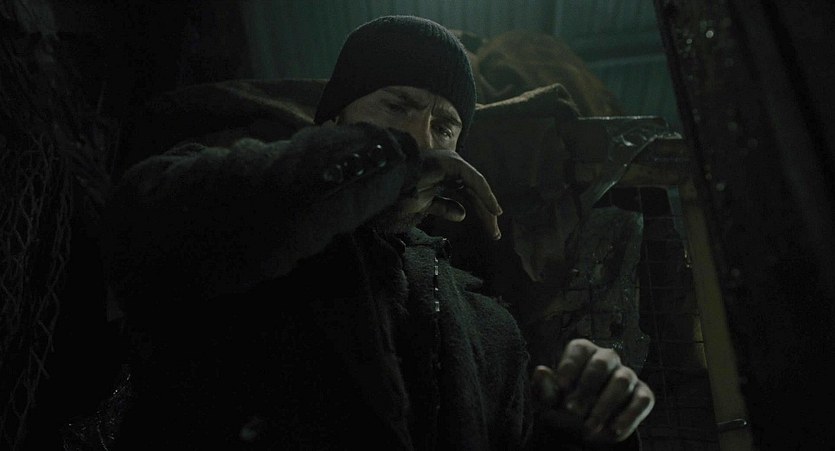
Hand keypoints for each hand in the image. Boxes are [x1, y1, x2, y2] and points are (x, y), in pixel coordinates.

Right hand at [402, 147, 502, 238]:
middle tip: (495, 234)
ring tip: (495, 225)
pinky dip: (485, 194)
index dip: (479, 211)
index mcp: (443, 174)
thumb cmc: (400, 194)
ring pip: (476, 186)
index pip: (467, 193)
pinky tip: (493, 209)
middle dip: (485, 213)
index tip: (490, 230)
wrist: (386, 186)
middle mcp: (450, 165)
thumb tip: (462, 214)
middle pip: (474, 191)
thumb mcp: (425, 205)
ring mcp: (451, 161)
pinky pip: (474, 180)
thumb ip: (444, 207)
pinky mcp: (453, 162)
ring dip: (487, 206)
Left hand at [530, 338, 654, 443]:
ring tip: (588, 428)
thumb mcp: (549, 400)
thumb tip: (540, 371)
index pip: (579, 349)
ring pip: (622, 381)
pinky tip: (613, 431)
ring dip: (605, 406)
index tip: (561, 388)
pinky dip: (628, 417)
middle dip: (587, 388)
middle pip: (602, 363)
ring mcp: (627, 375)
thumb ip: (545, 387)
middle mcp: (607, 358)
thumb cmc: (563, 405)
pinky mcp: (643, 394)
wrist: (584, 427)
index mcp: (583, 351)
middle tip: (572, 412)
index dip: (570, 367)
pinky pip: (642, 400)